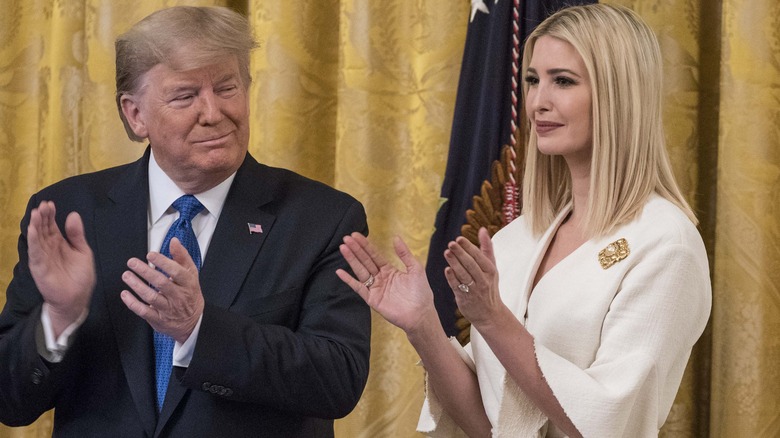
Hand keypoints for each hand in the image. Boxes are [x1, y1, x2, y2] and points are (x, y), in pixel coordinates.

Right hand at [27, 201, 95, 335]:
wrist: (77, 297)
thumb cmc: (80, 276)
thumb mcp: (83, 251)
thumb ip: (77, 234)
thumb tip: (73, 214)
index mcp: (59, 243)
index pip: (51, 225)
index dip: (50, 215)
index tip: (50, 203)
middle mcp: (49, 248)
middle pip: (42, 229)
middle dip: (42, 216)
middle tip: (43, 205)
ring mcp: (43, 257)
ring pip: (37, 238)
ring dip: (35, 225)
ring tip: (35, 212)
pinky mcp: (39, 267)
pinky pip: (35, 252)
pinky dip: (33, 240)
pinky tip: (32, 230)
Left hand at [120, 238, 203, 342]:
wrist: (192, 321)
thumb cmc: (190, 294)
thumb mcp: (191, 274)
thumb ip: (182, 257)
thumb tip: (174, 241)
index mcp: (188, 284)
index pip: (177, 272)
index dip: (163, 262)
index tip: (151, 255)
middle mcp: (178, 296)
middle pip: (162, 283)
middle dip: (145, 271)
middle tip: (132, 262)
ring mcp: (168, 309)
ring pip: (151, 297)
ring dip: (137, 285)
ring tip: (126, 275)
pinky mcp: (159, 319)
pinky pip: (144, 311)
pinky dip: (133, 303)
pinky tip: (125, 294)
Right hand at [336, 233, 436, 333]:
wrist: (421, 314)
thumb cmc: (421, 293)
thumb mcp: (415, 268)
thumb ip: (404, 254)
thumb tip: (395, 237)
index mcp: (389, 270)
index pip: (374, 255)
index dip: (365, 245)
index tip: (356, 235)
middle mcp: (380, 278)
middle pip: (365, 261)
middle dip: (356, 249)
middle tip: (346, 238)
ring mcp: (375, 288)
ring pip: (360, 271)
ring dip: (351, 260)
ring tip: (343, 248)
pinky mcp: (372, 300)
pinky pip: (358, 288)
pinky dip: (349, 280)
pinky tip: (340, 272)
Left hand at [443, 227, 504, 326]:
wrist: (490, 313)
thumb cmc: (489, 286)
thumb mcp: (491, 267)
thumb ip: (486, 248)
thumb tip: (483, 229)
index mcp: (490, 271)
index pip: (479, 257)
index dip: (469, 247)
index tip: (459, 239)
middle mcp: (483, 280)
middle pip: (471, 265)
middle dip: (461, 253)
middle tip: (451, 244)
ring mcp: (474, 290)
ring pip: (464, 275)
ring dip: (455, 263)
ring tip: (447, 253)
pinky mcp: (464, 298)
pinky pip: (457, 287)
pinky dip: (452, 278)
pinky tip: (447, 270)